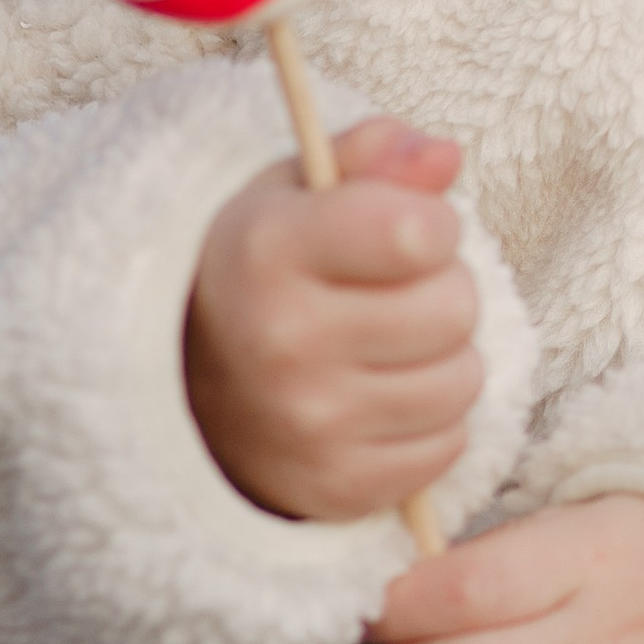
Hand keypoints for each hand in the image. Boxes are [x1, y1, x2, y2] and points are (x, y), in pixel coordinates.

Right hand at [184, 118, 480, 522]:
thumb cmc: (264, 270)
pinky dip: (430, 423)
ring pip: (461, 381)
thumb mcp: (298, 189)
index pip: (419, 233)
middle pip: (454, 308)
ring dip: (442, 359)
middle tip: (393, 294)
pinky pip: (446, 448)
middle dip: (442, 290)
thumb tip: (443, 157)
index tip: (403, 231)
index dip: (432, 224)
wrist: (182, 385)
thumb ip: (376, 156)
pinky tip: (379, 399)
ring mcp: (307, 424)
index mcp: (268, 250)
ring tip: (388, 346)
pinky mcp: (334, 487)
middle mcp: (281, 341)